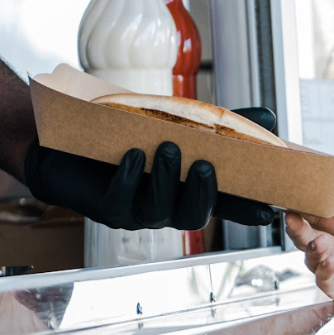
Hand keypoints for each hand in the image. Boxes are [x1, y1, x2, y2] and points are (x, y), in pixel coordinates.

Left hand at [21, 105, 281, 229]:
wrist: (64, 146)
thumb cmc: (125, 137)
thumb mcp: (176, 124)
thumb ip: (220, 124)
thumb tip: (270, 118)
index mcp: (187, 193)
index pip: (226, 207)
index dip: (247, 211)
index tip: (269, 211)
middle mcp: (165, 208)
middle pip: (192, 217)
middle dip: (201, 194)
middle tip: (205, 166)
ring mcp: (134, 212)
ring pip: (158, 211)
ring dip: (167, 181)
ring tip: (168, 148)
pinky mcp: (103, 207)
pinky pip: (120, 200)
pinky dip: (129, 176)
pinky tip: (132, 155)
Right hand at [285, 153, 333, 334]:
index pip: (327, 214)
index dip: (311, 205)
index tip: (298, 191)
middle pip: (313, 236)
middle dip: (299, 226)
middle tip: (291, 214)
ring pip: (314, 259)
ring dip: (310, 248)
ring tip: (316, 240)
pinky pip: (327, 284)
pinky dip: (323, 272)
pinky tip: (330, 260)